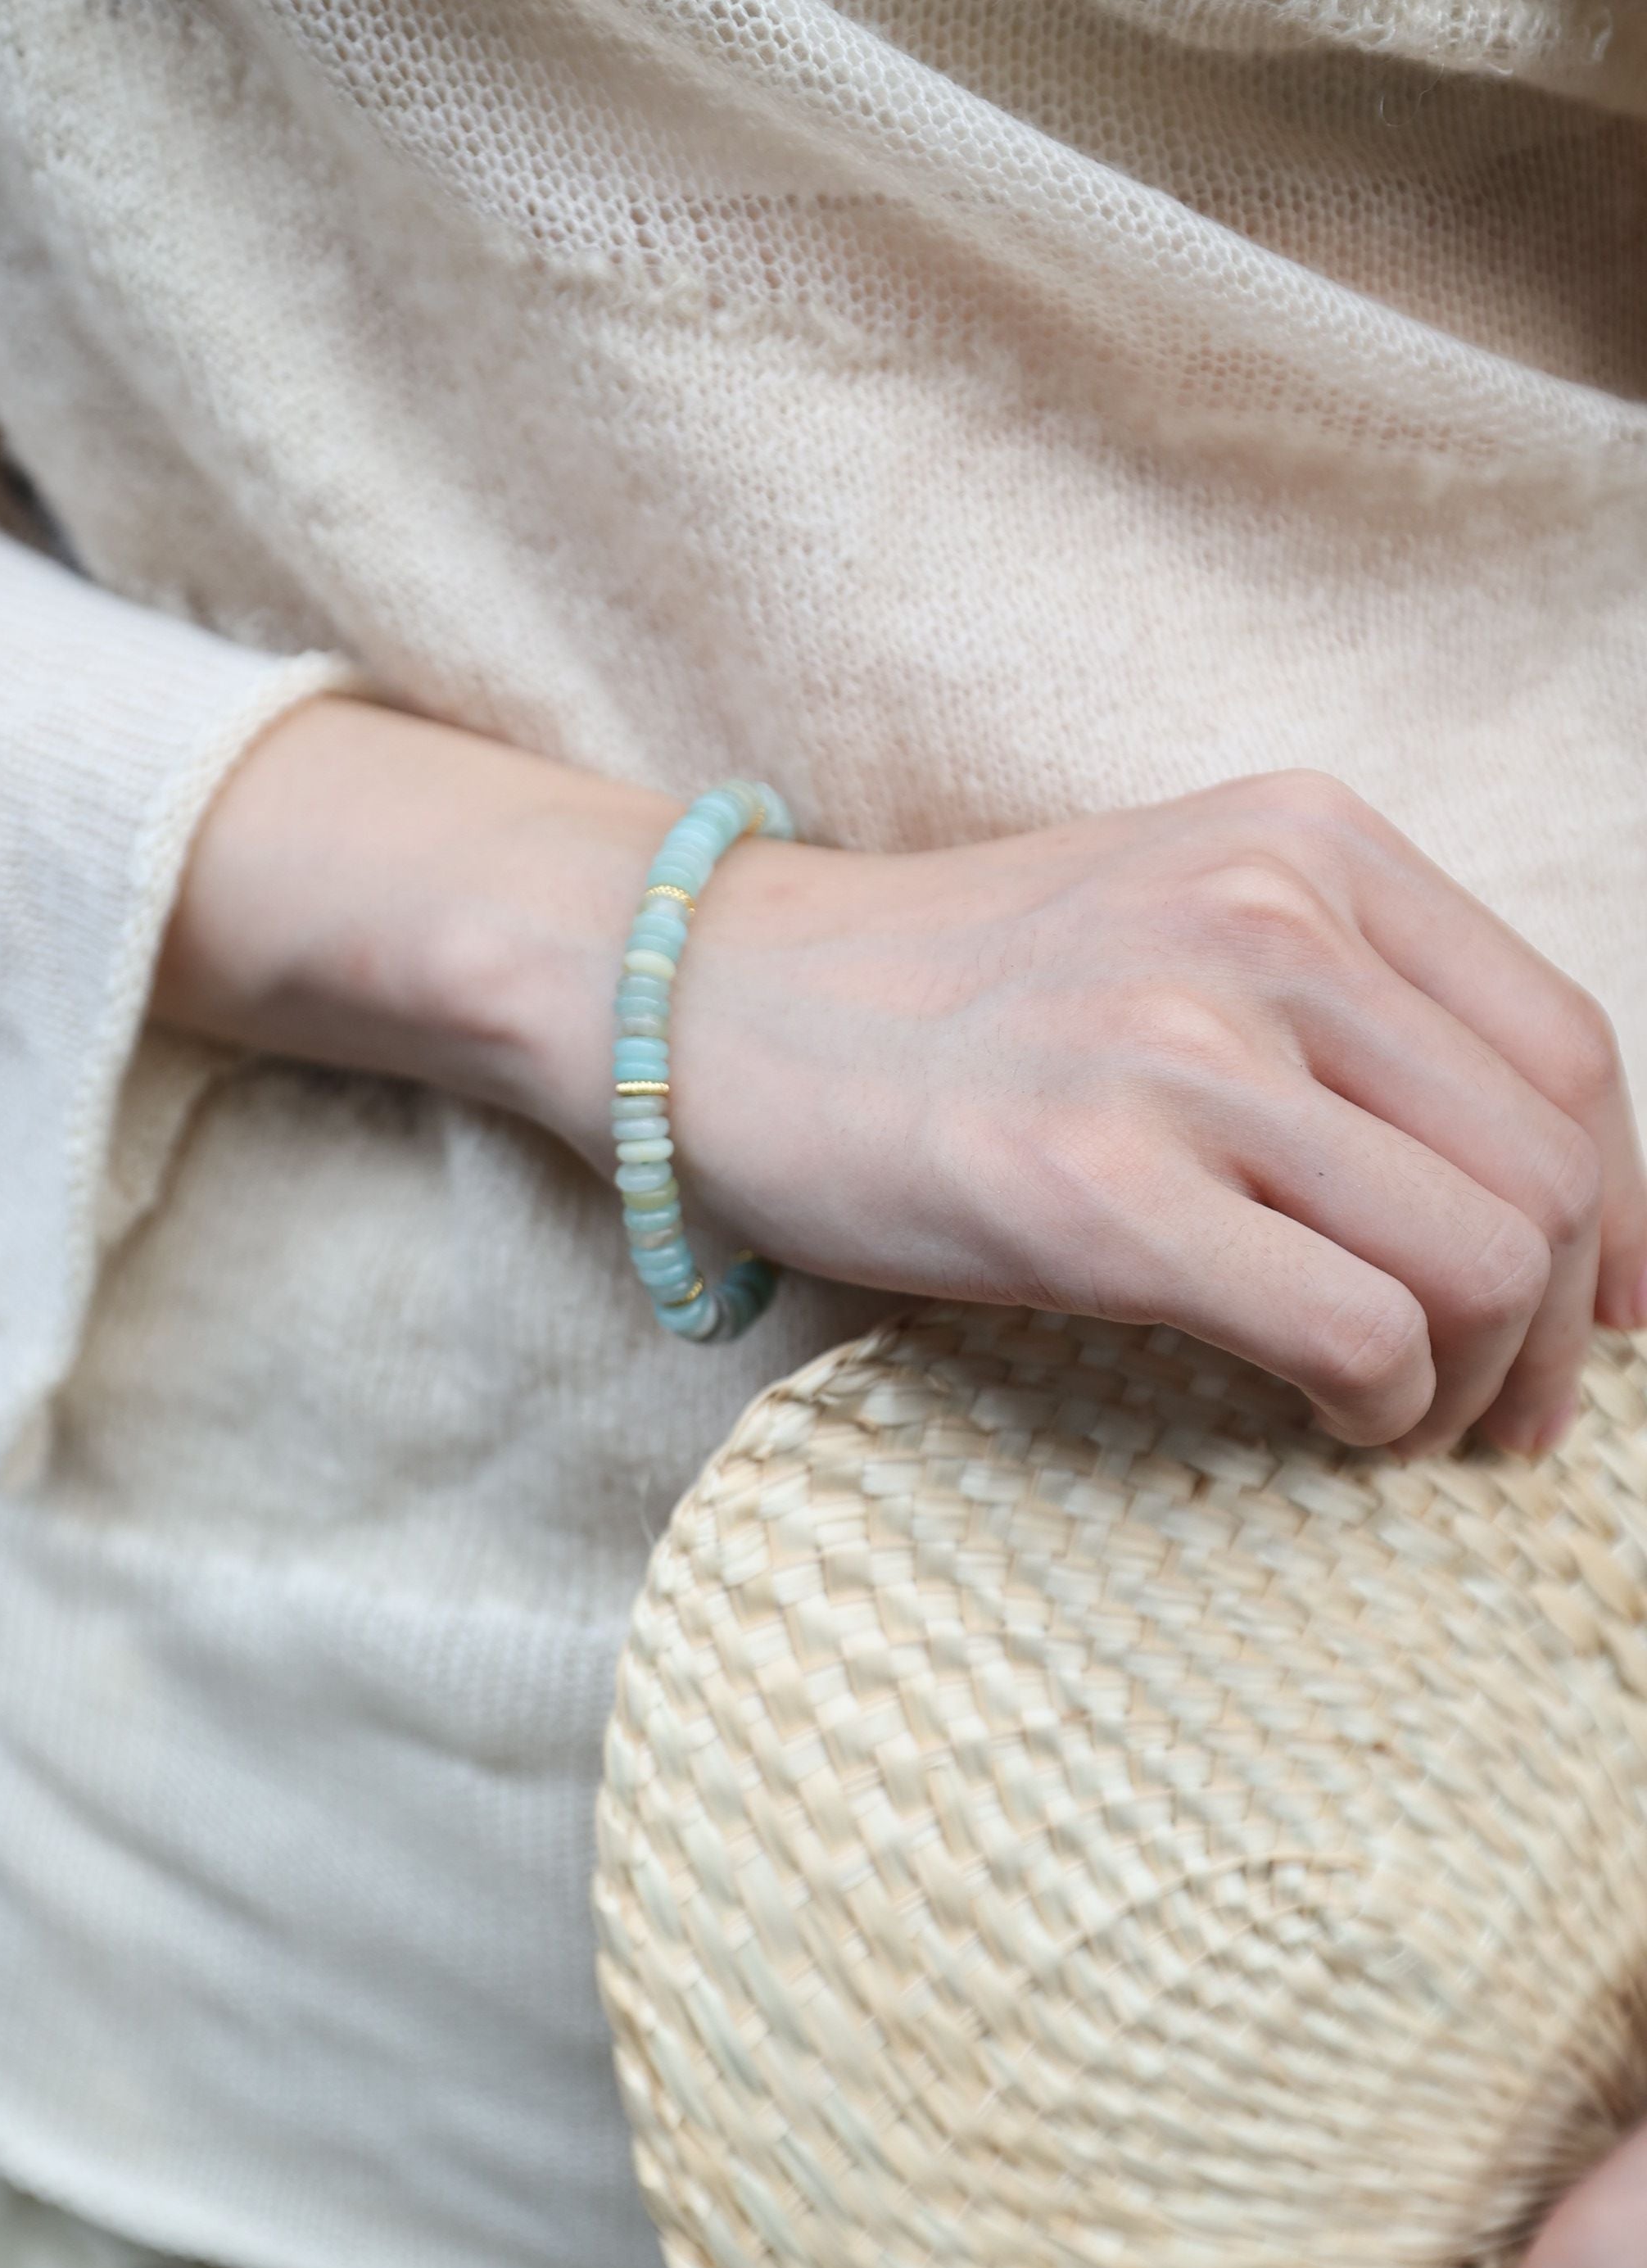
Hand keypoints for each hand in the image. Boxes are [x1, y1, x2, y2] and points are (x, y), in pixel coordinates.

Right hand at [678, 769, 1646, 1451]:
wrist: (710, 1004)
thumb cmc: (950, 997)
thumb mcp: (1176, 926)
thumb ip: (1344, 1010)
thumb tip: (1537, 1204)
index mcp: (1309, 842)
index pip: (1568, 1052)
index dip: (1619, 1214)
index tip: (1597, 1317)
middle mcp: (1267, 921)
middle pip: (1547, 1168)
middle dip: (1556, 1333)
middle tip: (1502, 1417)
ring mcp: (1178, 1049)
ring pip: (1482, 1259)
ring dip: (1478, 1385)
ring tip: (1407, 1425)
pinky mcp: (1093, 1186)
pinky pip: (1355, 1334)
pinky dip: (1382, 1413)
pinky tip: (1331, 1424)